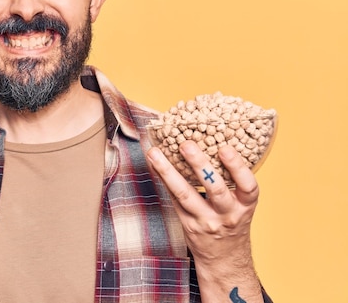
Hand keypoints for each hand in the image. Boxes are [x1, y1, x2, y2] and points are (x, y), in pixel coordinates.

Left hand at [146, 140, 257, 270]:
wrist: (225, 259)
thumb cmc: (232, 223)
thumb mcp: (241, 205)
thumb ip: (232, 182)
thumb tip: (212, 142)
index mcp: (245, 206)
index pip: (248, 186)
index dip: (237, 167)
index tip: (225, 148)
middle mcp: (227, 214)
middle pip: (214, 189)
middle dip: (199, 165)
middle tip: (186, 144)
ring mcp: (205, 221)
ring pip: (185, 195)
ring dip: (168, 172)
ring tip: (155, 153)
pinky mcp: (187, 224)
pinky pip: (173, 199)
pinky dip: (162, 180)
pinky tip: (153, 164)